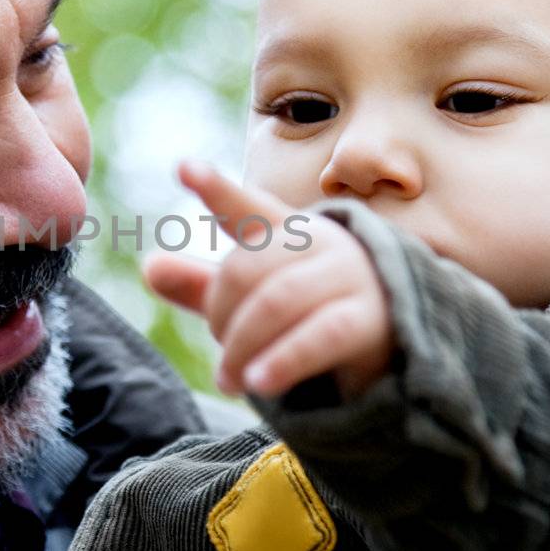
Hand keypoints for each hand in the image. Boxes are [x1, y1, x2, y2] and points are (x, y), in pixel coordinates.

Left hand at [144, 161, 393, 398]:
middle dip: (222, 315)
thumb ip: (206, 286)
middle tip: (220, 357)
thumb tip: (149, 268)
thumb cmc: (317, 311)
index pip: (248, 208)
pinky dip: (283, 360)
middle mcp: (321, 242)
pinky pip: (319, 335)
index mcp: (291, 231)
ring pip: (277, 301)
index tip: (184, 168)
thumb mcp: (258, 298)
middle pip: (248, 268)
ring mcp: (349, 275)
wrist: (400, 343)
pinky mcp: (371, 318)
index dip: (217, 189)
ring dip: (242, 346)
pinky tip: (259, 383)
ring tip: (230, 381)